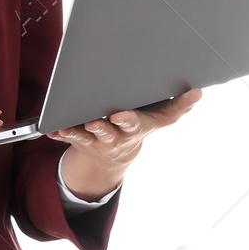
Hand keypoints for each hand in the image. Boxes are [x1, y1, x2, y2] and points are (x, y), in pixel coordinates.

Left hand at [46, 87, 202, 199]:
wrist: (113, 157)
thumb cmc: (136, 128)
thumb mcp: (158, 120)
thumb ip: (177, 107)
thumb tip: (197, 91)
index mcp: (134, 128)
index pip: (132, 123)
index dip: (126, 119)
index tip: (119, 114)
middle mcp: (115, 136)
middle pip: (108, 132)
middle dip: (102, 128)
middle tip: (93, 123)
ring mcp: (96, 140)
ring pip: (85, 137)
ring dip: (76, 132)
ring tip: (65, 127)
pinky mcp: (80, 140)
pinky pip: (68, 137)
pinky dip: (60, 133)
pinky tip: (51, 130)